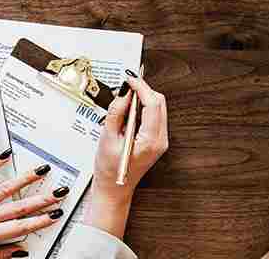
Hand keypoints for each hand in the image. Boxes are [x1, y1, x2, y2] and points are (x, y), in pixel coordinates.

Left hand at [0, 151, 66, 258]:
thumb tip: (18, 251)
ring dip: (24, 179)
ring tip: (41, 170)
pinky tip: (4, 155)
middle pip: (17, 207)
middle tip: (59, 191)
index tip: (54, 215)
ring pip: (3, 189)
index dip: (39, 221)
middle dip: (41, 199)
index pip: (19, 227)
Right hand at [84, 72, 168, 240]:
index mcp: (150, 140)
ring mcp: (161, 140)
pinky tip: (131, 107)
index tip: (130, 79)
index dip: (141, 87)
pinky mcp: (157, 140)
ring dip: (144, 98)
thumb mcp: (107, 138)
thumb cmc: (109, 170)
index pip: (153, 104)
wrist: (114, 189)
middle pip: (159, 103)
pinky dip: (144, 107)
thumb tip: (124, 93)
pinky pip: (155, 116)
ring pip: (159, 107)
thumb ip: (116, 113)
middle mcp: (160, 140)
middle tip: (128, 85)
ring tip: (127, 96)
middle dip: (144, 90)